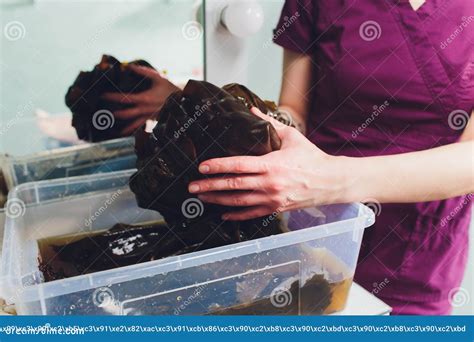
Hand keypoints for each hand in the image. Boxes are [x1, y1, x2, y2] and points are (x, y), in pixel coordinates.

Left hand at [102, 65, 179, 134]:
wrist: (183, 100)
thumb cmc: (169, 88)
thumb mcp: (157, 77)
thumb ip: (143, 72)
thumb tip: (130, 66)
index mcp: (144, 98)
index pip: (124, 99)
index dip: (112, 97)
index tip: (103, 95)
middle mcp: (145, 110)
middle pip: (126, 114)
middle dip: (114, 113)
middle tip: (104, 112)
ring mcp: (149, 117)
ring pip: (133, 125)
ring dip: (123, 126)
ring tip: (114, 127)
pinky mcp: (152, 120)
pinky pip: (141, 127)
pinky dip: (133, 131)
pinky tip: (127, 133)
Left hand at [188, 108, 347, 219]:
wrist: (330, 181)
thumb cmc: (310, 158)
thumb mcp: (291, 136)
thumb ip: (269, 123)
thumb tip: (250, 109)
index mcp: (271, 164)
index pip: (238, 165)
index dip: (218, 166)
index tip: (202, 166)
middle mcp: (269, 184)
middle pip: (233, 185)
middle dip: (210, 186)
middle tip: (192, 186)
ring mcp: (271, 199)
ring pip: (238, 202)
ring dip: (217, 199)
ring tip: (201, 197)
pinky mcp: (275, 208)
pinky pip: (250, 214)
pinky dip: (235, 215)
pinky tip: (222, 214)